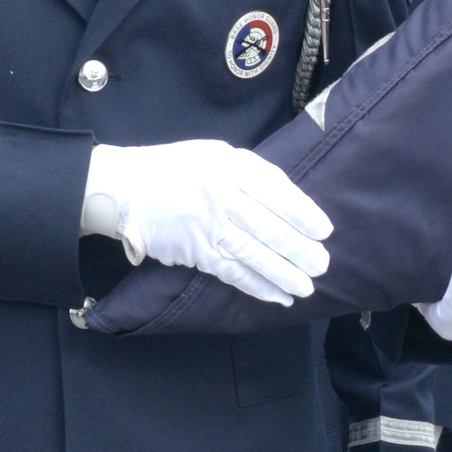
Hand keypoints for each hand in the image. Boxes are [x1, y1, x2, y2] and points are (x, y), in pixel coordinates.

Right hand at [83, 140, 330, 306]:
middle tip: (323, 265)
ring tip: (306, 287)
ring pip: (252, 253)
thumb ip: (252, 175)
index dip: (303, 214)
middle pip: (268, 226)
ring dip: (282, 274)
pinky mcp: (194, 250)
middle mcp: (220, 194)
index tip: (325, 231)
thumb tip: (293, 203)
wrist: (126, 188)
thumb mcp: (217, 155)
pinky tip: (277, 296)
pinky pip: (231, 272)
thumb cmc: (179, 170)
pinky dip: (256, 286)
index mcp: (230, 166)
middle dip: (298, 249)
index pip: (276, 192)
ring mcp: (206, 225)